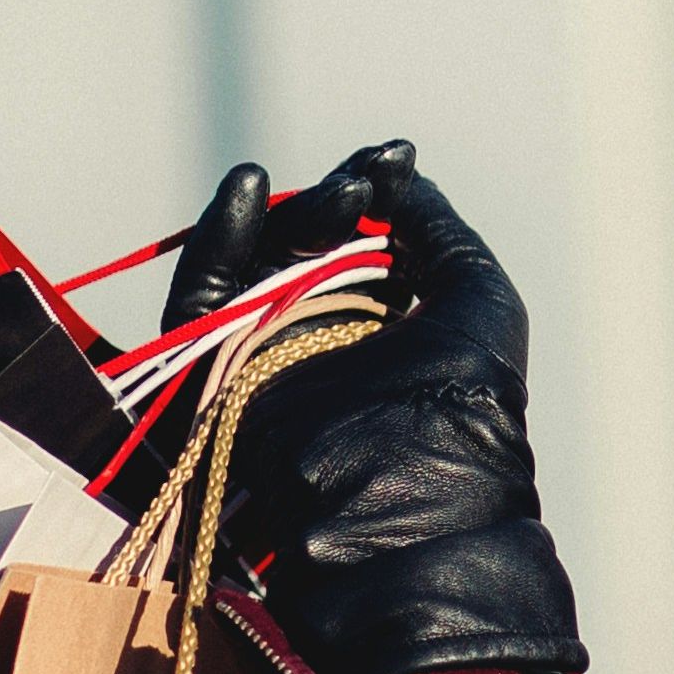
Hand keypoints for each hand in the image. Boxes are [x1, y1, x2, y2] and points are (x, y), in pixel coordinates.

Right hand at [193, 142, 585, 673]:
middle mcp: (323, 351)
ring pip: (250, 270)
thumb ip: (436, 229)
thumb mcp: (476, 300)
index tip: (390, 160)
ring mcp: (265, 367)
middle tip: (360, 189)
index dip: (369, 195)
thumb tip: (397, 176)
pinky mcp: (211, 385)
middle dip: (329, 205)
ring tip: (321, 192)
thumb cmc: (466, 411)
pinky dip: (216, 245)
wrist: (407, 513)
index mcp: (386, 337)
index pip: (360, 248)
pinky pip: (197, 306)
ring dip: (281, 218)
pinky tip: (248, 190)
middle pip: (301, 251)